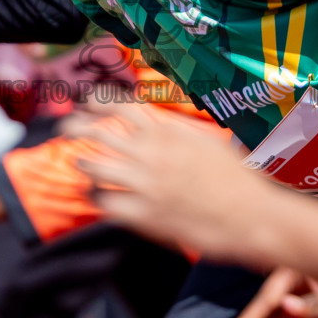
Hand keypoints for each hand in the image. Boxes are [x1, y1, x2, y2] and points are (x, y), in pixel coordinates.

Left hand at [62, 103, 267, 260]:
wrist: (251, 216)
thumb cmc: (236, 178)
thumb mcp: (208, 140)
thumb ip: (178, 131)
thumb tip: (158, 124)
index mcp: (167, 131)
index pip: (120, 105)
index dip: (97, 101)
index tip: (86, 102)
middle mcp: (150, 153)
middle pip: (97, 132)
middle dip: (75, 127)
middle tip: (66, 129)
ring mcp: (144, 184)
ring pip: (94, 165)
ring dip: (83, 163)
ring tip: (79, 163)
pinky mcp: (143, 215)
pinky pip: (104, 203)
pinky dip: (97, 198)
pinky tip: (98, 197)